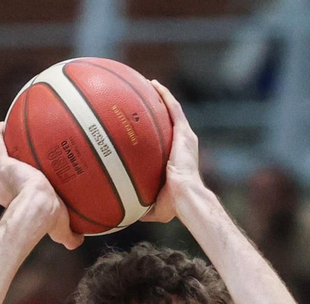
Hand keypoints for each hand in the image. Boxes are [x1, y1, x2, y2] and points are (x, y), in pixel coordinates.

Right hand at [0, 123, 80, 250]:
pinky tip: (4, 125)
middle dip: (8, 165)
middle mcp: (5, 186)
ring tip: (8, 136)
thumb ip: (70, 237)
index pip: (14, 191)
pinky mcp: (4, 161)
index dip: (18, 186)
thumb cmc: (49, 220)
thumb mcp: (61, 231)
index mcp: (15, 200)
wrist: (38, 208)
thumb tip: (79, 242)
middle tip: (18, 156)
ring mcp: (3, 172)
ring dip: (1, 147)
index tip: (28, 179)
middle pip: (3, 173)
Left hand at [140, 80, 200, 223]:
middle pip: (170, 120)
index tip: (144, 121)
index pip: (167, 138)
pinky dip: (164, 96)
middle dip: (158, 108)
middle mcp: (183, 144)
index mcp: (178, 158)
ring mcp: (185, 137)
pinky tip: (153, 84)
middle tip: (144, 98)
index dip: (156, 128)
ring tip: (149, 83)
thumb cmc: (174, 205)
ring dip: (162, 96)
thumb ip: (140, 204)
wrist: (186, 198)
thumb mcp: (152, 205)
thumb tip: (123, 213)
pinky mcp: (185, 133)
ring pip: (173, 110)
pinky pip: (173, 109)